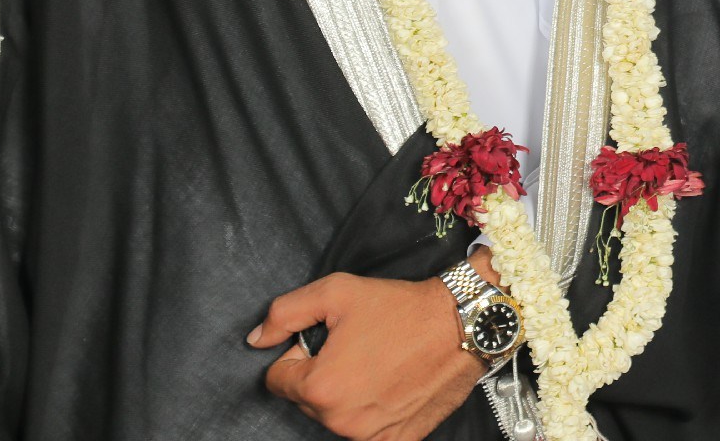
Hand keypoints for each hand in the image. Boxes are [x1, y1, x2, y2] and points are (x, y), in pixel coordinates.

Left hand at [248, 270, 487, 440]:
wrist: (462, 325)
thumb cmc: (402, 308)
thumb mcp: (337, 292)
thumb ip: (286, 313)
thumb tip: (257, 340)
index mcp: (319, 386)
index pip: (278, 379)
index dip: (298, 354)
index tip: (326, 340)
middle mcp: (340, 420)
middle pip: (307, 400)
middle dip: (322, 374)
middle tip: (356, 346)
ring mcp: (369, 436)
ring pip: (336, 416)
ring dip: (346, 394)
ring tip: (377, 363)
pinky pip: (366, 432)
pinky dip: (372, 412)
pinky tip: (391, 385)